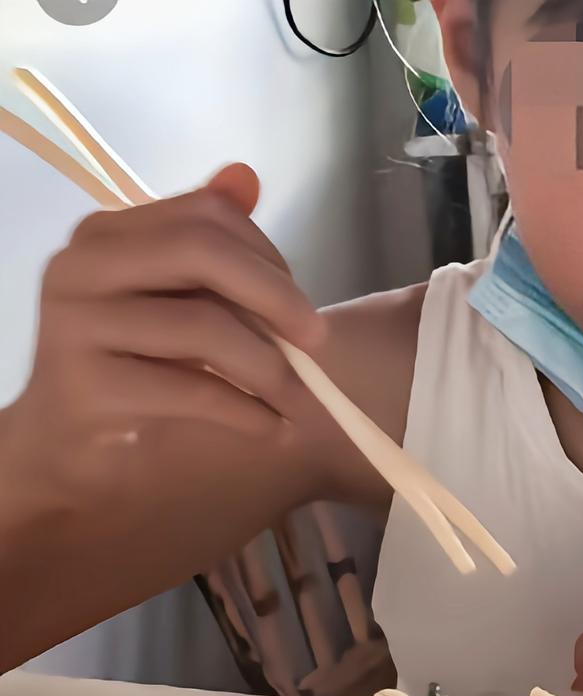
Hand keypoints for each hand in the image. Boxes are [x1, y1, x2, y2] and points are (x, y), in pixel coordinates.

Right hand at [4, 163, 325, 513]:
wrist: (69, 437)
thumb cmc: (136, 361)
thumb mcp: (177, 299)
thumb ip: (211, 243)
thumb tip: (247, 177)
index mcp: (107, 234)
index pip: (206, 215)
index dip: (268, 256)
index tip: (300, 304)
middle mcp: (81, 266)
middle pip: (201, 253)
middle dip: (276, 297)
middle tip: (318, 341)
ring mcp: (76, 325)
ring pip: (202, 328)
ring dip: (269, 369)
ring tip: (299, 400)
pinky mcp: (86, 387)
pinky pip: (191, 391)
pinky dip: (246, 411)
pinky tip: (272, 427)